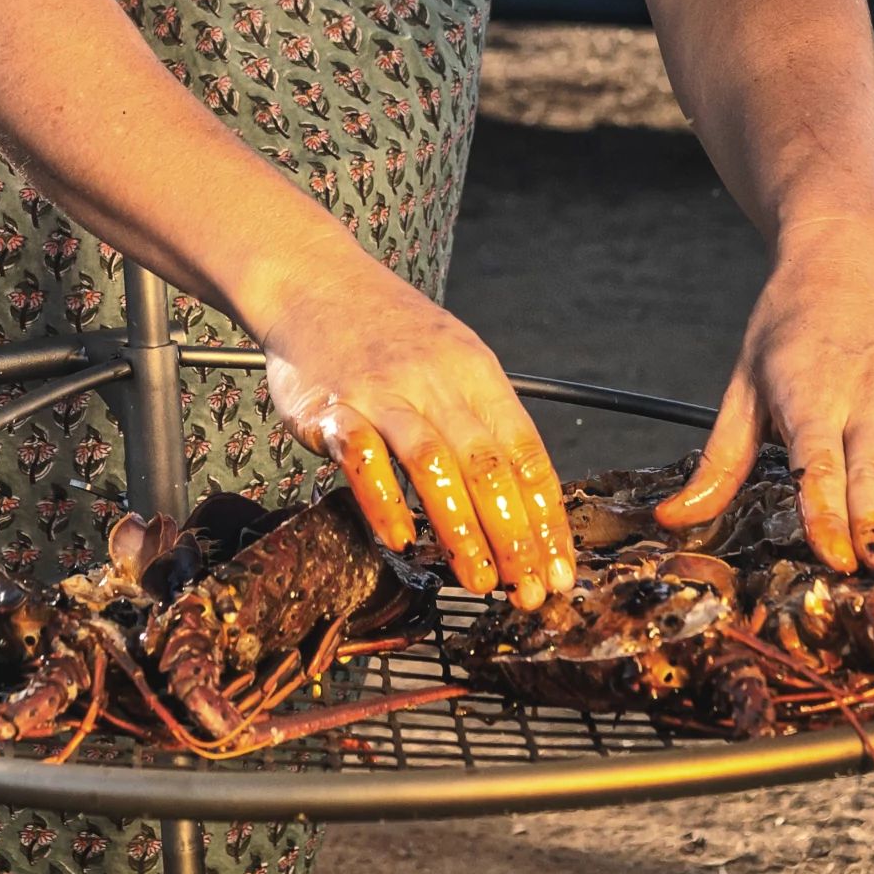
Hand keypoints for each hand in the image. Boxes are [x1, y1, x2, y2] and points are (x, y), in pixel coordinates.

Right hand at [250, 260, 576, 598]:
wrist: (313, 280)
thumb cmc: (388, 331)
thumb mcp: (454, 357)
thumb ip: (484, 422)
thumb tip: (525, 500)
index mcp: (477, 373)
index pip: (527, 453)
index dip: (547, 518)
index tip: (560, 569)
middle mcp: (435, 382)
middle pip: (489, 466)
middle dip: (516, 537)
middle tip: (529, 592)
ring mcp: (382, 393)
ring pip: (434, 465)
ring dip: (461, 530)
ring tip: (478, 581)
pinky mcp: (331, 407)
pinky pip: (362, 458)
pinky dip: (384, 501)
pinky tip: (399, 541)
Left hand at [657, 219, 873, 571]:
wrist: (843, 259)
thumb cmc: (786, 327)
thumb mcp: (742, 386)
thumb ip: (717, 461)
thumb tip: (674, 519)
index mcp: (807, 398)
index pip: (816, 464)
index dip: (826, 511)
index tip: (836, 556)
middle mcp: (862, 399)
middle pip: (872, 468)